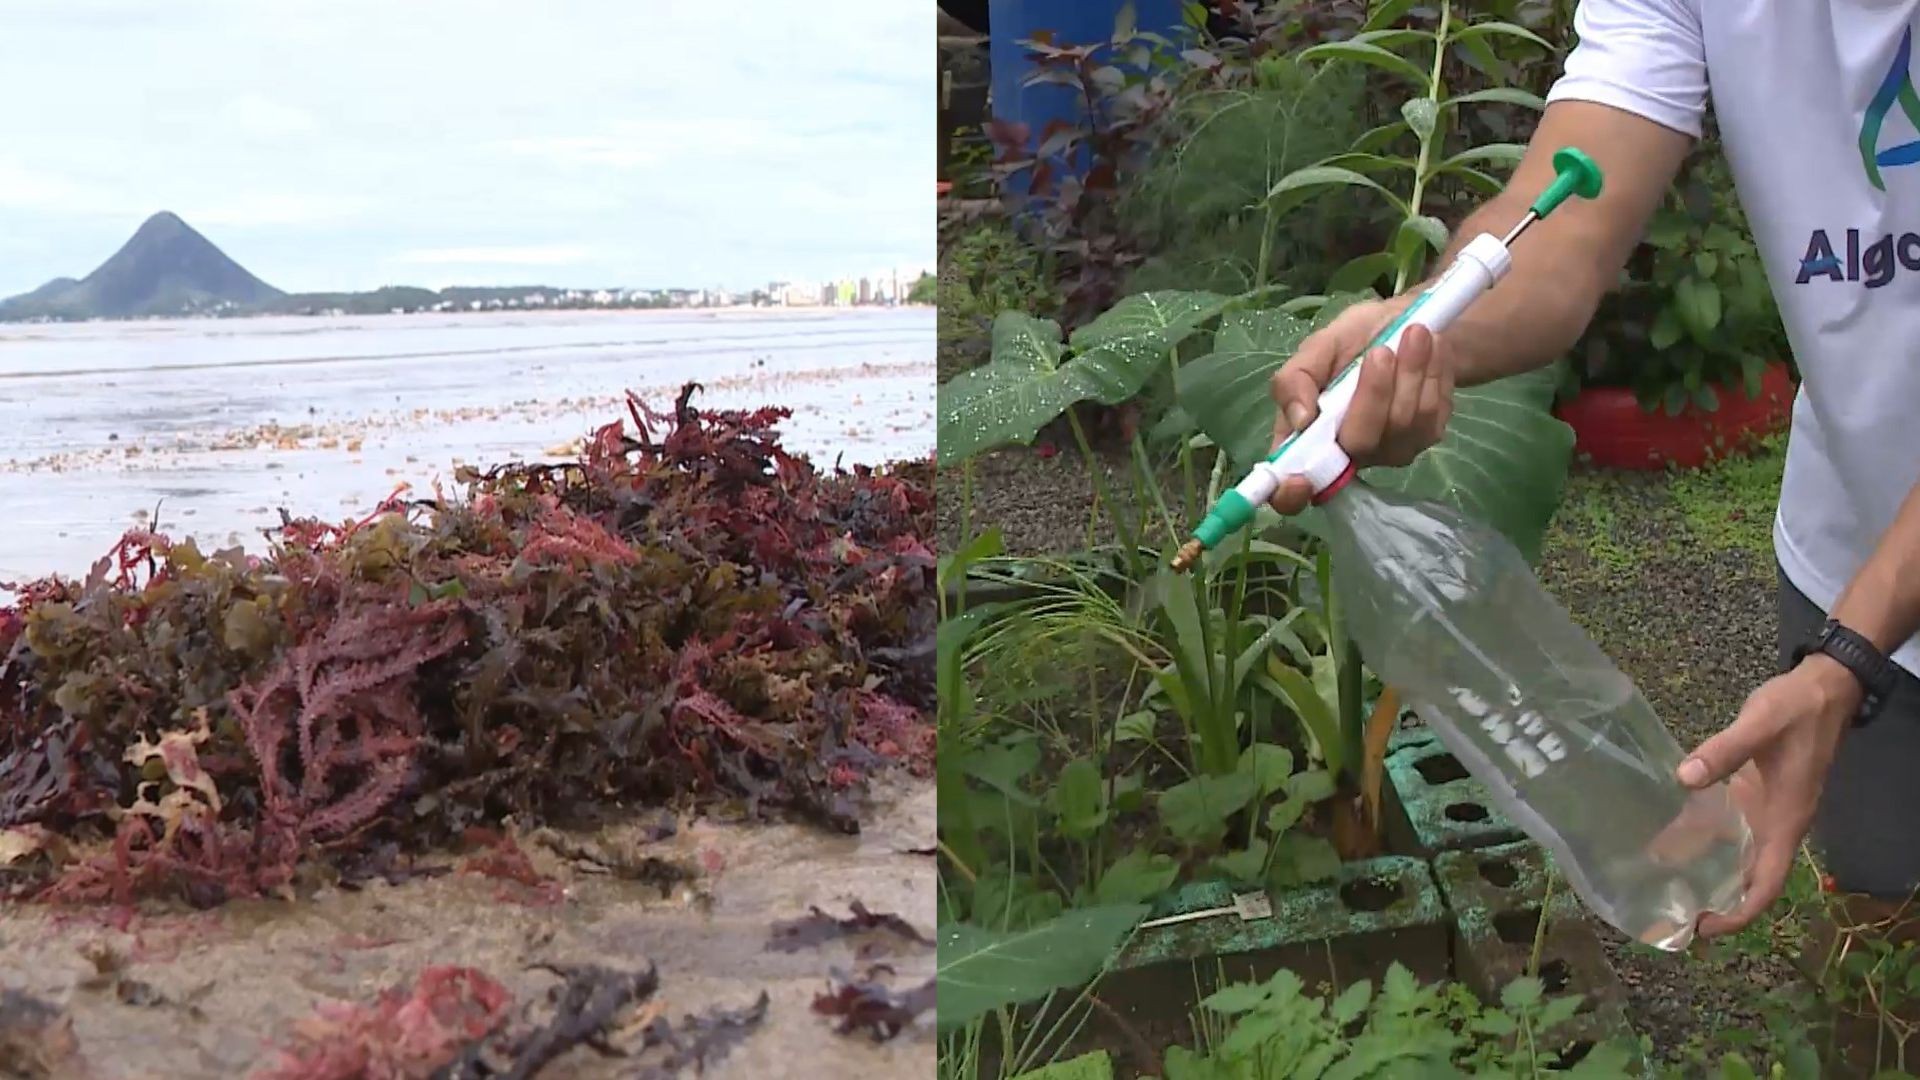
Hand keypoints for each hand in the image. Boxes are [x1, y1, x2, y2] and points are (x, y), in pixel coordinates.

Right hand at [1265, 299, 1459, 513]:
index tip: (1298, 480)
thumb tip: (1299, 420)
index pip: (1289, 493)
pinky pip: (1431, 412)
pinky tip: (1430, 350)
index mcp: (1305, 441)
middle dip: (1375, 392)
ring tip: (1414, 333)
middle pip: (1360, 444)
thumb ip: (1295, 380)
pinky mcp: (1425, 438)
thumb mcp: (1316, 348)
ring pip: (1402, 423)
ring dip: (1411, 372)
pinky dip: (1433, 375)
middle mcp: (1346, 456)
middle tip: (1382, 349)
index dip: (1291, 496)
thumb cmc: (1351, 340)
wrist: (1405, 326)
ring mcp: (1389, 451)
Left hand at [1678, 655, 1860, 937]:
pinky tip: (1663, 839)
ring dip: (1701, 871)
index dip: (1738, 913)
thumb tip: (1684, 778)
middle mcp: (1775, 825)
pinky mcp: (1751, 795)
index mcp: (1785, 821)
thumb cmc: (1796, 709)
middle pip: (1745, 879)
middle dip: (1712, 900)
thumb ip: (1724, 751)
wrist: (1821, 687)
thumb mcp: (1760, 725)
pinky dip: (1698, 838)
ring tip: (1655, 884)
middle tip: (1665, 914)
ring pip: (1731, 855)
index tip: (1702, 928)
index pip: (1765, 884)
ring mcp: (1763, 811)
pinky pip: (1723, 827)